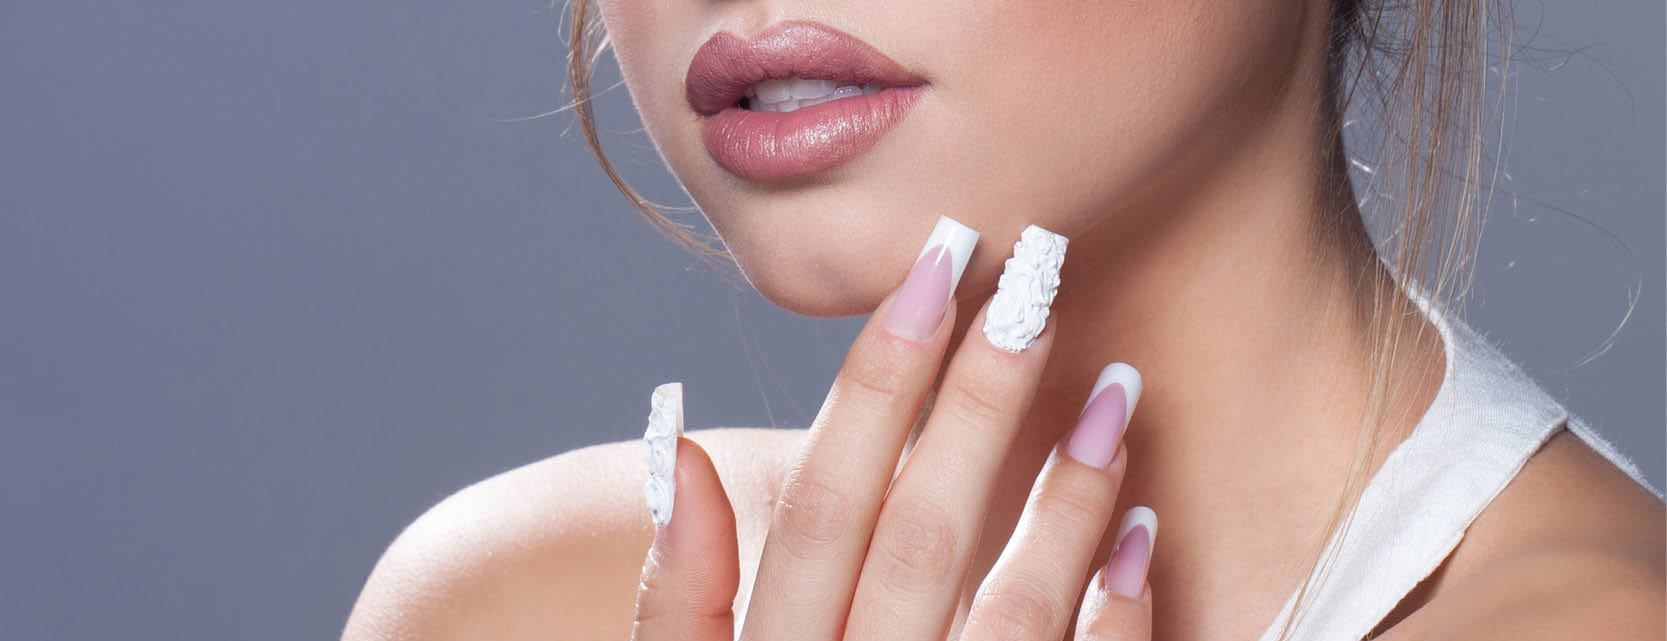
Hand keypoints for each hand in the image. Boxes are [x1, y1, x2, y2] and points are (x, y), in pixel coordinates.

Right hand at [632, 218, 1154, 640]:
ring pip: (1006, 613)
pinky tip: (1143, 532)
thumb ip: (673, 596)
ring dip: (1064, 497)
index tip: (932, 266)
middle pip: (919, 534)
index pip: (823, 504)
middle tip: (1037, 278)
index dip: (876, 381)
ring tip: (1115, 389)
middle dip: (978, 399)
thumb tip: (674, 443)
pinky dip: (1113, 622)